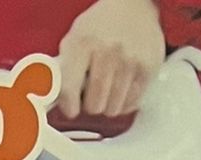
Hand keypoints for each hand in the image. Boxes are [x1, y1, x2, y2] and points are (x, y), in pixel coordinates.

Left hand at [56, 0, 165, 123]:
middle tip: (92, 93)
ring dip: (108, 104)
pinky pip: (131, 104)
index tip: (71, 108)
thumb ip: (62, 68)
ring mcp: (130, 62)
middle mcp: (108, 52)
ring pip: (113, 109)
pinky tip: (121, 87)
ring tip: (108, 88)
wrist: (134, 5)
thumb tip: (53, 97)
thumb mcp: (74, 38)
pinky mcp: (147, 69)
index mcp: (83, 43)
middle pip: (94, 106)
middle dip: (91, 104)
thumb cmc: (101, 25)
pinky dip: (124, 102)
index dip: (69, 106)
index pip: (70, 90)